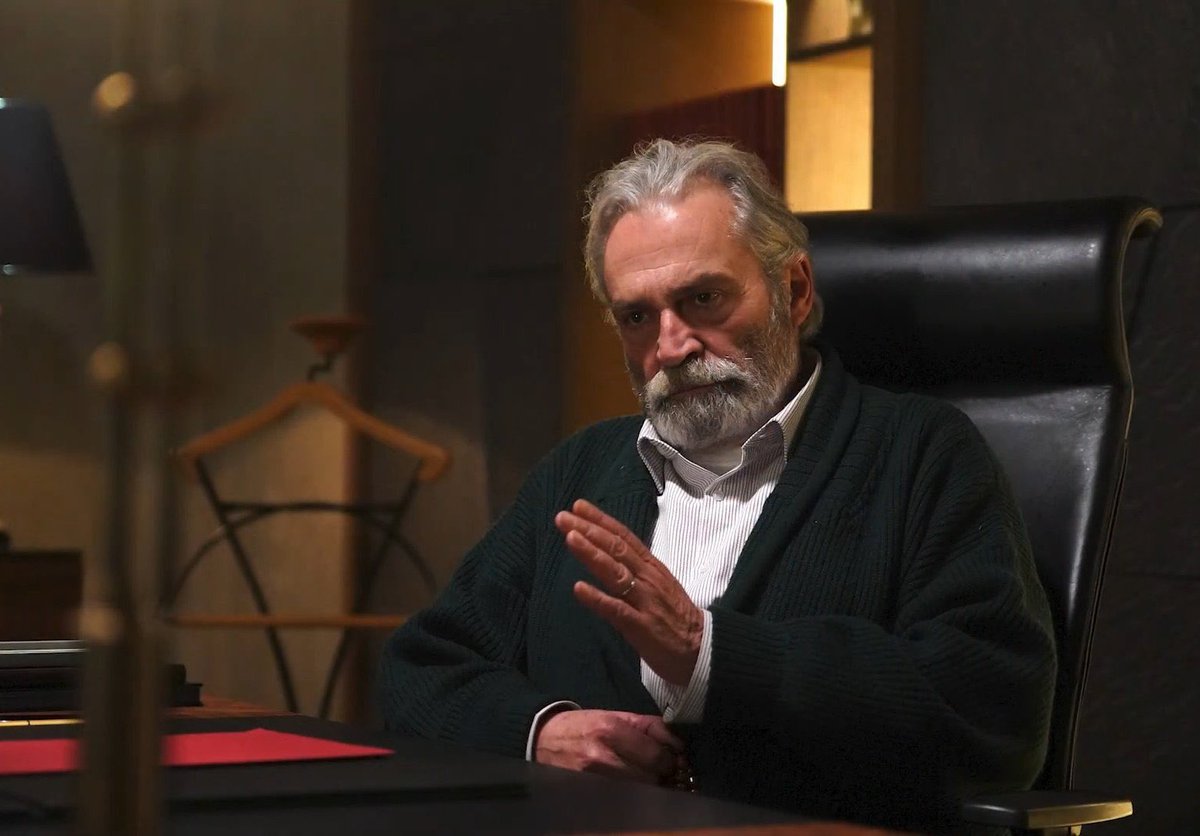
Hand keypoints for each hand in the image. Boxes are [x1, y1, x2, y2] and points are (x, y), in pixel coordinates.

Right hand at [534, 709, 683, 783]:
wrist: (544, 740)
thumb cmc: (584, 726)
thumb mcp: (616, 716)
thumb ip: (649, 727)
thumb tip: (679, 744)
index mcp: (610, 730)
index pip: (656, 756)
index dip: (671, 761)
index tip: (674, 760)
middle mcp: (602, 757)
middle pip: (650, 778)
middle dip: (662, 776)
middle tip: (663, 771)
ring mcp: (594, 780)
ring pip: (639, 792)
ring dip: (648, 787)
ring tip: (646, 778)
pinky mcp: (589, 795)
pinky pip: (623, 801)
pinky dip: (633, 795)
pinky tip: (632, 787)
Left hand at [555, 499, 703, 685]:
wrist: (703, 649)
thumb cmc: (677, 618)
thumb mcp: (659, 585)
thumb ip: (635, 569)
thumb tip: (609, 555)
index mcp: (651, 567)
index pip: (623, 537)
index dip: (600, 520)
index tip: (578, 506)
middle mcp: (647, 578)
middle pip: (616, 548)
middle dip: (588, 530)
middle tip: (563, 516)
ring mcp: (645, 601)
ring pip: (615, 572)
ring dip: (591, 554)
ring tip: (570, 538)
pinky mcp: (641, 626)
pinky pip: (616, 609)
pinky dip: (597, 598)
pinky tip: (578, 588)